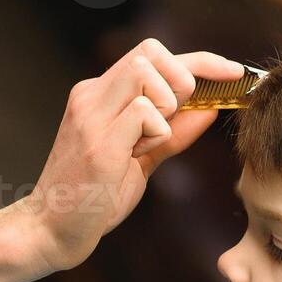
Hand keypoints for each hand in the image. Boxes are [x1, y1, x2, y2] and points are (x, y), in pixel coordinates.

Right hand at [22, 40, 245, 272]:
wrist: (50, 231)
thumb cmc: (92, 198)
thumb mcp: (139, 160)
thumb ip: (172, 133)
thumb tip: (212, 108)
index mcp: (97, 95)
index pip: (152, 54)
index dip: (200, 59)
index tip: (231, 73)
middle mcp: (90, 97)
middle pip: (150, 50)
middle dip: (181, 79)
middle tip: (174, 120)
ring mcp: (91, 117)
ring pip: (146, 71)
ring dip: (167, 105)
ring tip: (148, 143)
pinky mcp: (99, 143)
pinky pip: (145, 112)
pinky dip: (158, 133)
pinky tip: (138, 157)